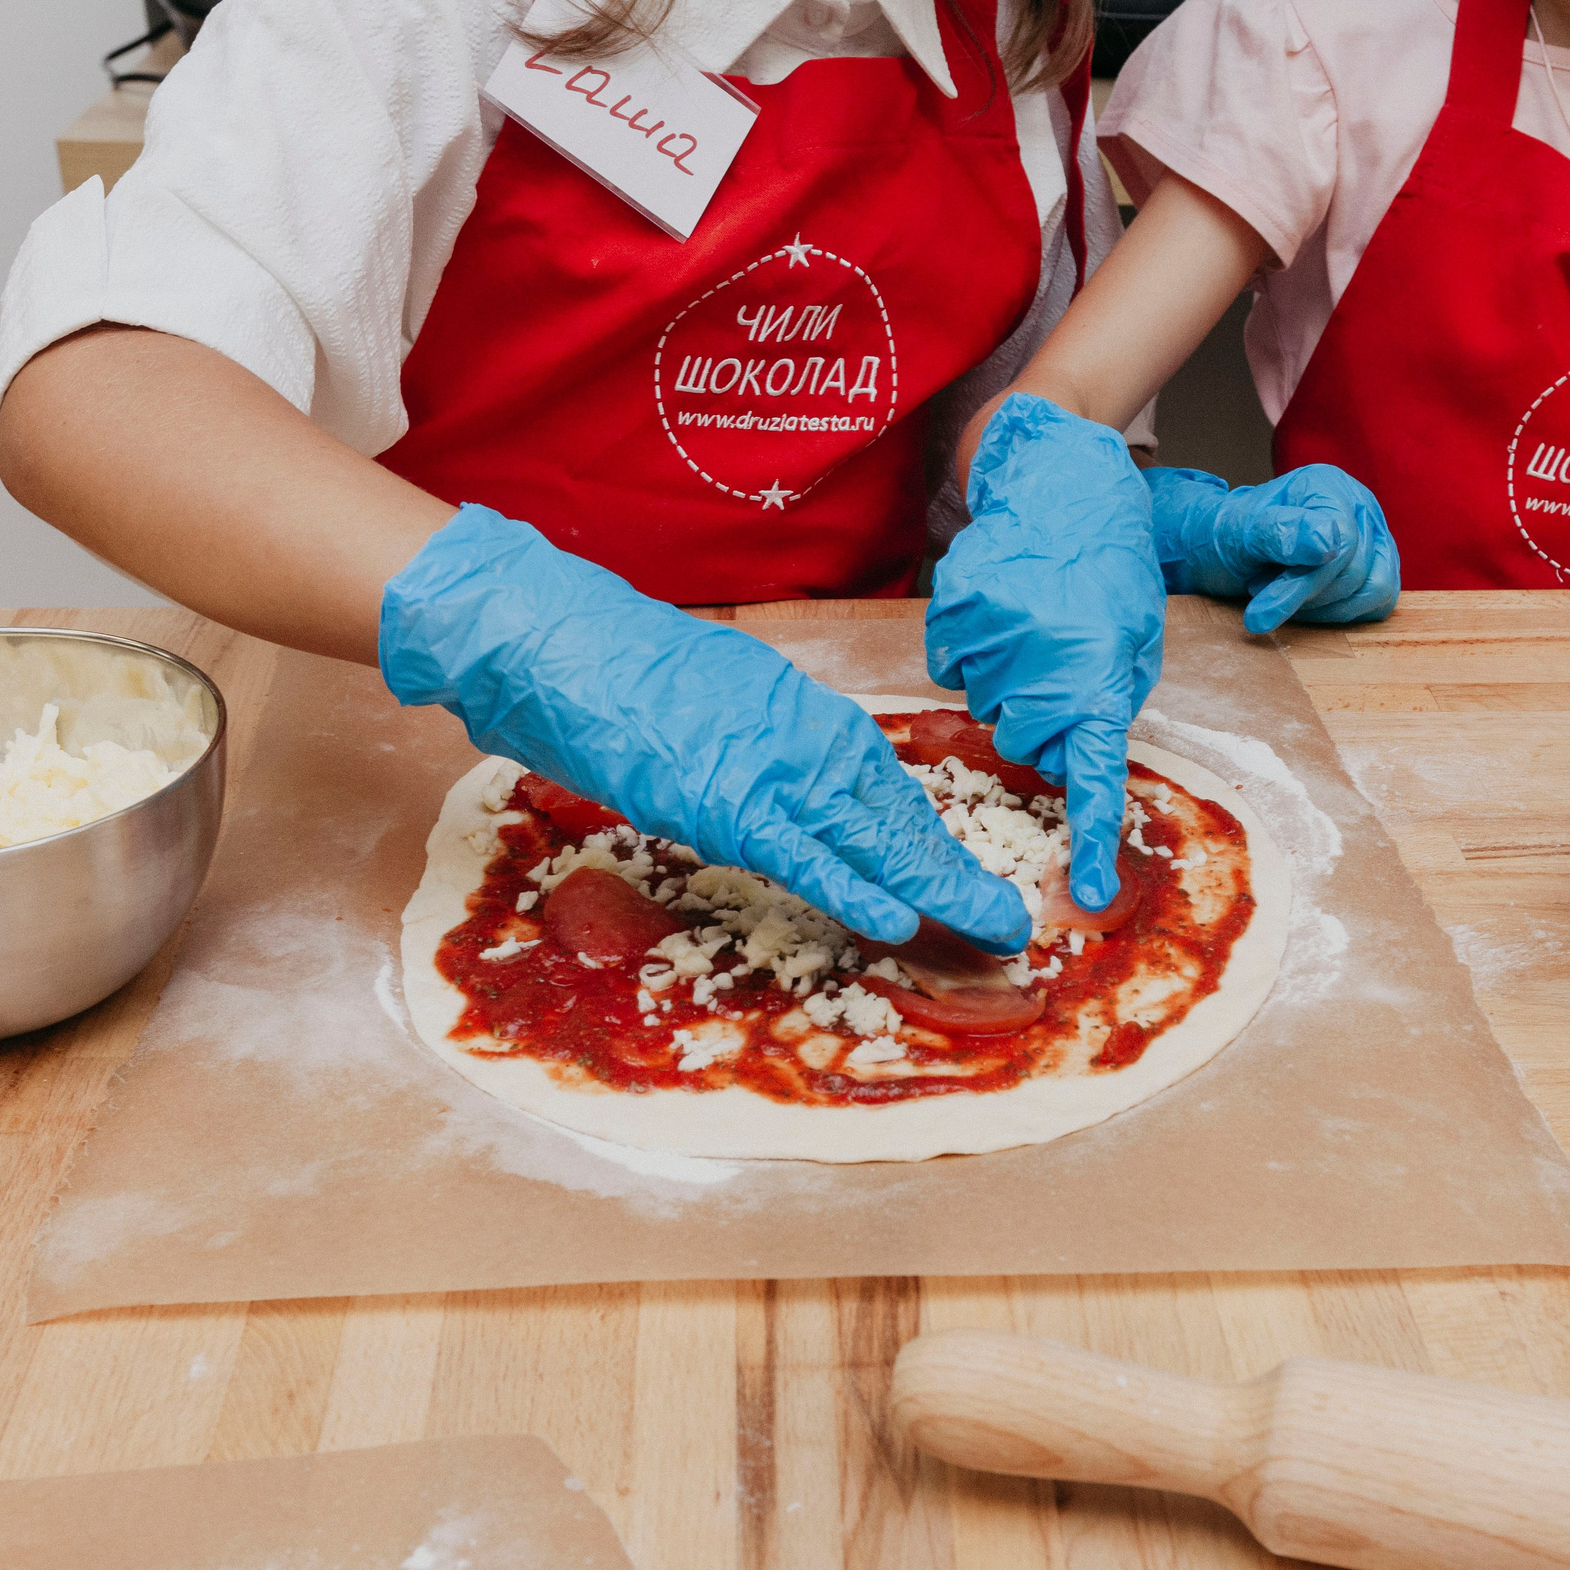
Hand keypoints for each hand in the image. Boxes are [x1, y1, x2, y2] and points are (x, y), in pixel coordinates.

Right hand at [382, 506, 1029, 952]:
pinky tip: (900, 918)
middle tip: (1011, 921)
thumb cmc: (621, 669)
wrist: (559, 641)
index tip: (962, 880)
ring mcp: (770, 770)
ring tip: (993, 929)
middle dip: (954, 875)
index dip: (927, 843)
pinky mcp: (728, 801)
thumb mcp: (716, 702)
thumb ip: (761, 747)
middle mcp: (804, 740)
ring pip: (869, 840)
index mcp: (805, 715)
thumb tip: (783, 794)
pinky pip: (804, 856)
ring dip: (934, 891)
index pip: (884, 792)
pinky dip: (852, 887)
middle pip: (895, 820)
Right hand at [927, 395, 1164, 913]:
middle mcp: (1041, 672)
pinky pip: (952, 670)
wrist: (1059, 482)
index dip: (1091, 841)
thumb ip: (1106, 700)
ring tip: (1031, 625)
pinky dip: (972, 653)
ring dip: (1006, 681)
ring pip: (986, 707)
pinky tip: (997, 615)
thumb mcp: (1135, 637)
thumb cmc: (1107, 563)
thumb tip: (1069, 752)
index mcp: (1098, 680)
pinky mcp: (952, 619)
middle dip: (1039, 721)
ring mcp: (991, 646)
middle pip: (1025, 745)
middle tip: (1056, 669)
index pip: (1094, 777)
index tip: (1086, 894)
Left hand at [1147, 464, 1399, 630]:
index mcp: (1328, 485)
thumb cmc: (1230, 535)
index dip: (1305, 580)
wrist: (1226, 548)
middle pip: (1356, 570)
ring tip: (1278, 592)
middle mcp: (1358, 505)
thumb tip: (1327, 544)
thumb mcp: (1240, 532)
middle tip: (1257, 586)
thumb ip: (1280, 532)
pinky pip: (1379, 603)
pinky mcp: (1379, 566)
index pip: (1342, 542)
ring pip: (1373, 590)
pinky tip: (1305, 606)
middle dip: (1303, 592)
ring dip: (1320, 607)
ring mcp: (1374, 536)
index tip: (1258, 599)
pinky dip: (1341, 613)